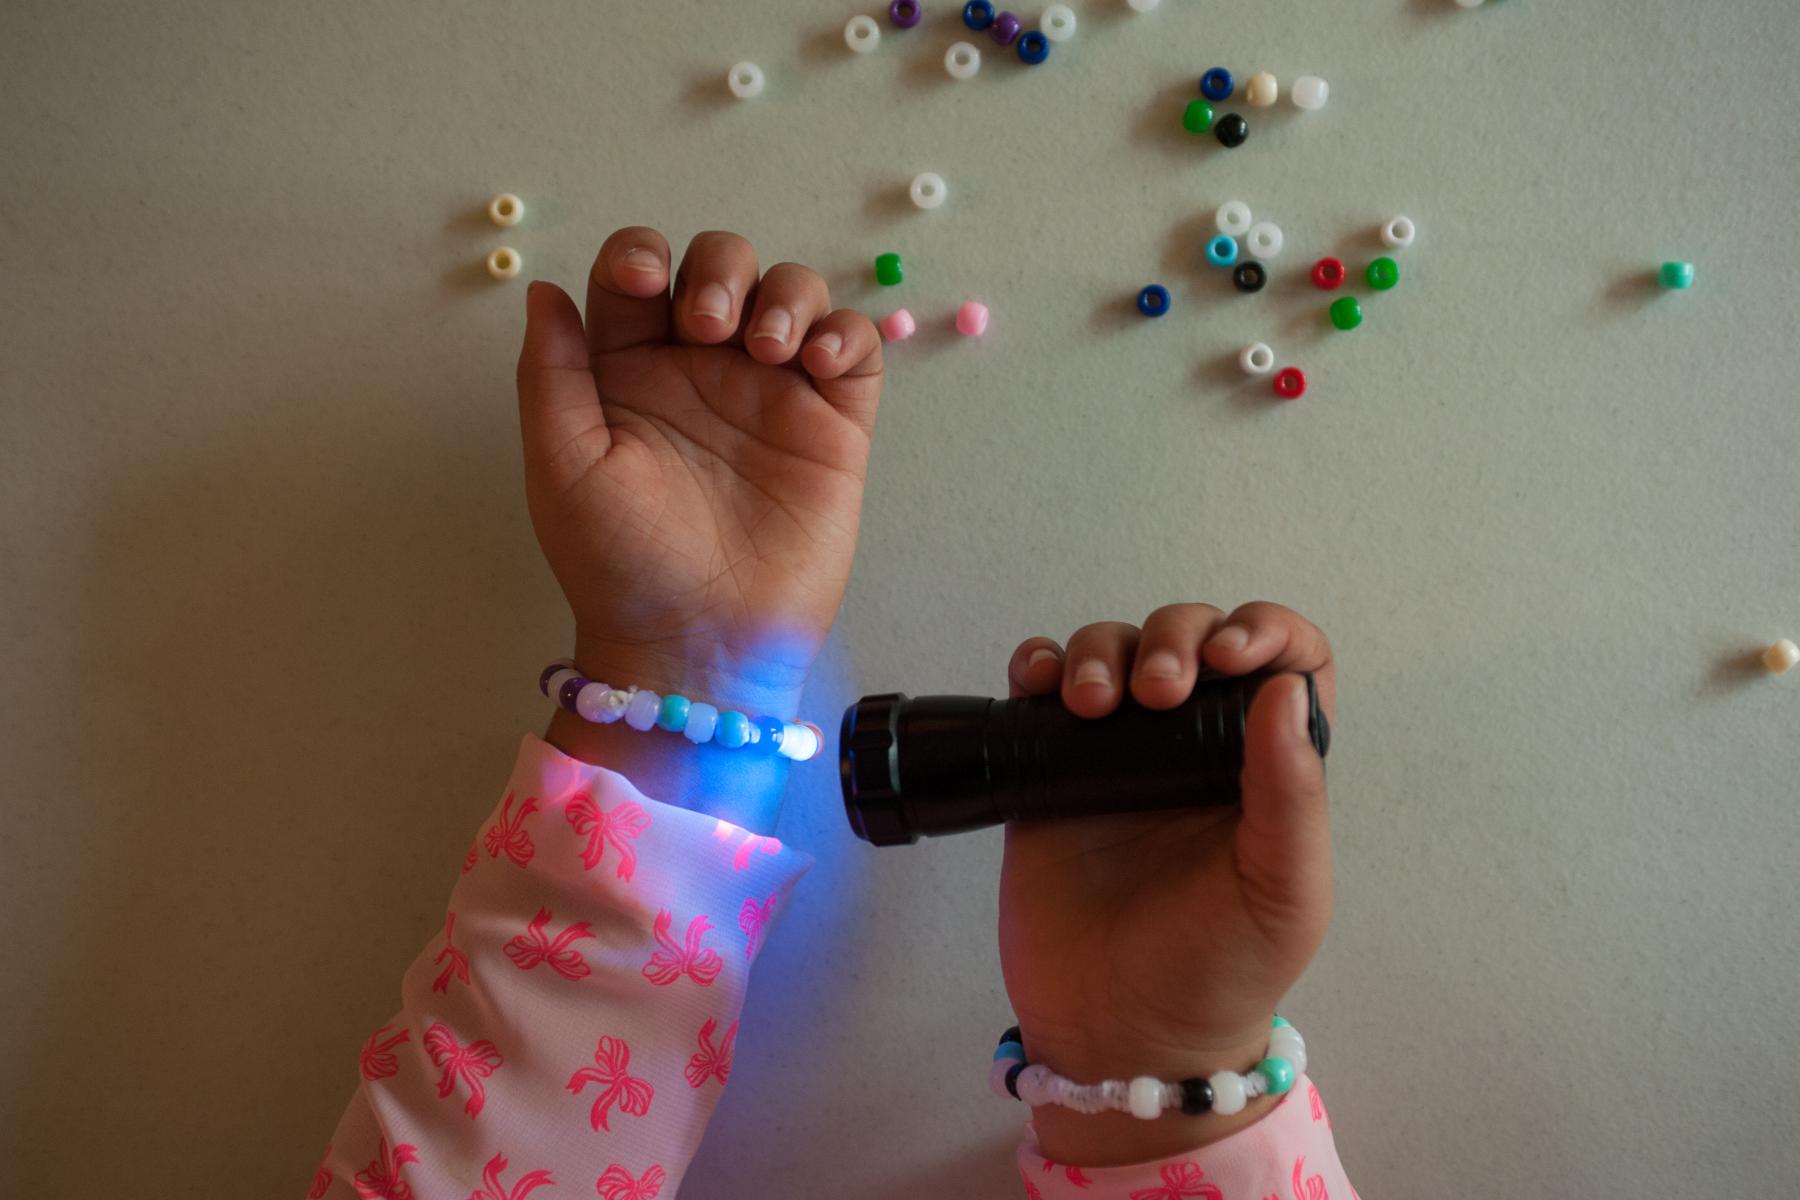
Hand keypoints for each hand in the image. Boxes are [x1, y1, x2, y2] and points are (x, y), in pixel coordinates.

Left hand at [514, 229, 882, 819]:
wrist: (699, 644)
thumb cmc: (621, 565)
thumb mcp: (562, 467)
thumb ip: (550, 373)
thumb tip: (545, 289)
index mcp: (629, 370)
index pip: (637, 274)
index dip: (641, 254)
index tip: (645, 282)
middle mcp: (703, 369)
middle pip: (722, 265)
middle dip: (721, 269)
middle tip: (710, 325)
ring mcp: (773, 393)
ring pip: (792, 291)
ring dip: (785, 294)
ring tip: (769, 349)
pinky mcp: (833, 425)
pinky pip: (853, 346)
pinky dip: (842, 334)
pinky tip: (816, 364)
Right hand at [997, 603, 1335, 1165]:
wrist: (1118, 1037)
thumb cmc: (1218, 973)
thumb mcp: (1285, 892)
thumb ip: (1292, 793)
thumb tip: (1287, 690)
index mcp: (1265, 768)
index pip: (1285, 663)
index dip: (1266, 631)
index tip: (1233, 653)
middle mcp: (1192, 748)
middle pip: (1189, 638)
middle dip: (1173, 638)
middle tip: (1157, 692)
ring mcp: (1116, 756)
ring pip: (1112, 651)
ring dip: (1101, 651)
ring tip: (1090, 704)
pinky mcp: (1049, 774)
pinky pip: (1038, 692)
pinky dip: (1036, 667)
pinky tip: (1037, 687)